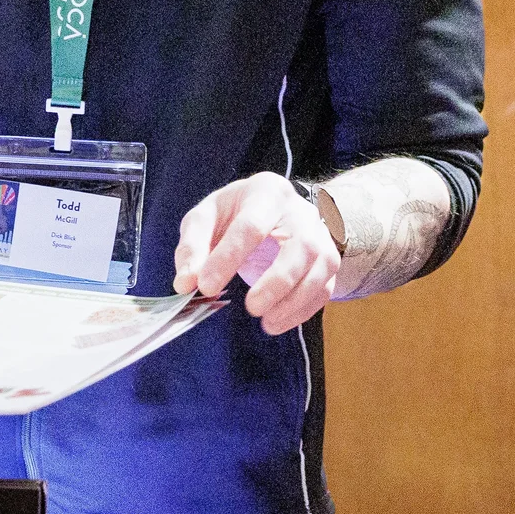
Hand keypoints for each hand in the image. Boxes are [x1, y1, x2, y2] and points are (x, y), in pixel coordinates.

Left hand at [171, 172, 339, 334]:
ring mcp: (320, 234)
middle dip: (276, 281)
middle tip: (251, 307)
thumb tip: (185, 283)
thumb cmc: (235, 214)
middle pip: (301, 244)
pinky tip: (278, 322)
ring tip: (266, 322)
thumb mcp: (207, 218)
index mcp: (266, 191)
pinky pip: (325, 287)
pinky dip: (303, 309)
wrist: (272, 211)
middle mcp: (300, 210)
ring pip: (321, 266)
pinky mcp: (329, 258)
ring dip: (295, 299)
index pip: (251, 225)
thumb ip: (193, 247)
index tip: (206, 287)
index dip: (228, 258)